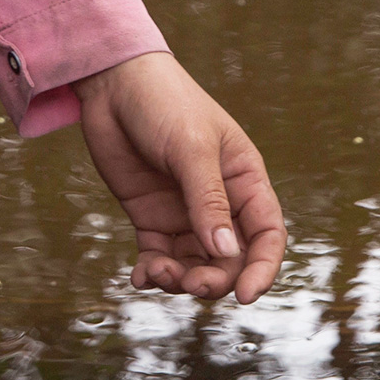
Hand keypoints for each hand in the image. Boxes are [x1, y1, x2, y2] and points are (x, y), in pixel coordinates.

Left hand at [74, 51, 285, 303]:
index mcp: (244, 181)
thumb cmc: (165, 103)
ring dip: (179, 280)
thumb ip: (208, 201)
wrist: (113, 83)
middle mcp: (219, 203)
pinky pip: (159, 257)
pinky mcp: (151, 218)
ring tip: (155, 273)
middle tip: (188, 283)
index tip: (245, 296)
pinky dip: (152, 273)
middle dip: (214, 280)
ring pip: (194, 265)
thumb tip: (226, 254)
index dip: (262, 269)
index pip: (266, 235)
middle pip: (229, 260)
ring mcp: (184, 213)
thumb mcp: (191, 148)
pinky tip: (140, 276)